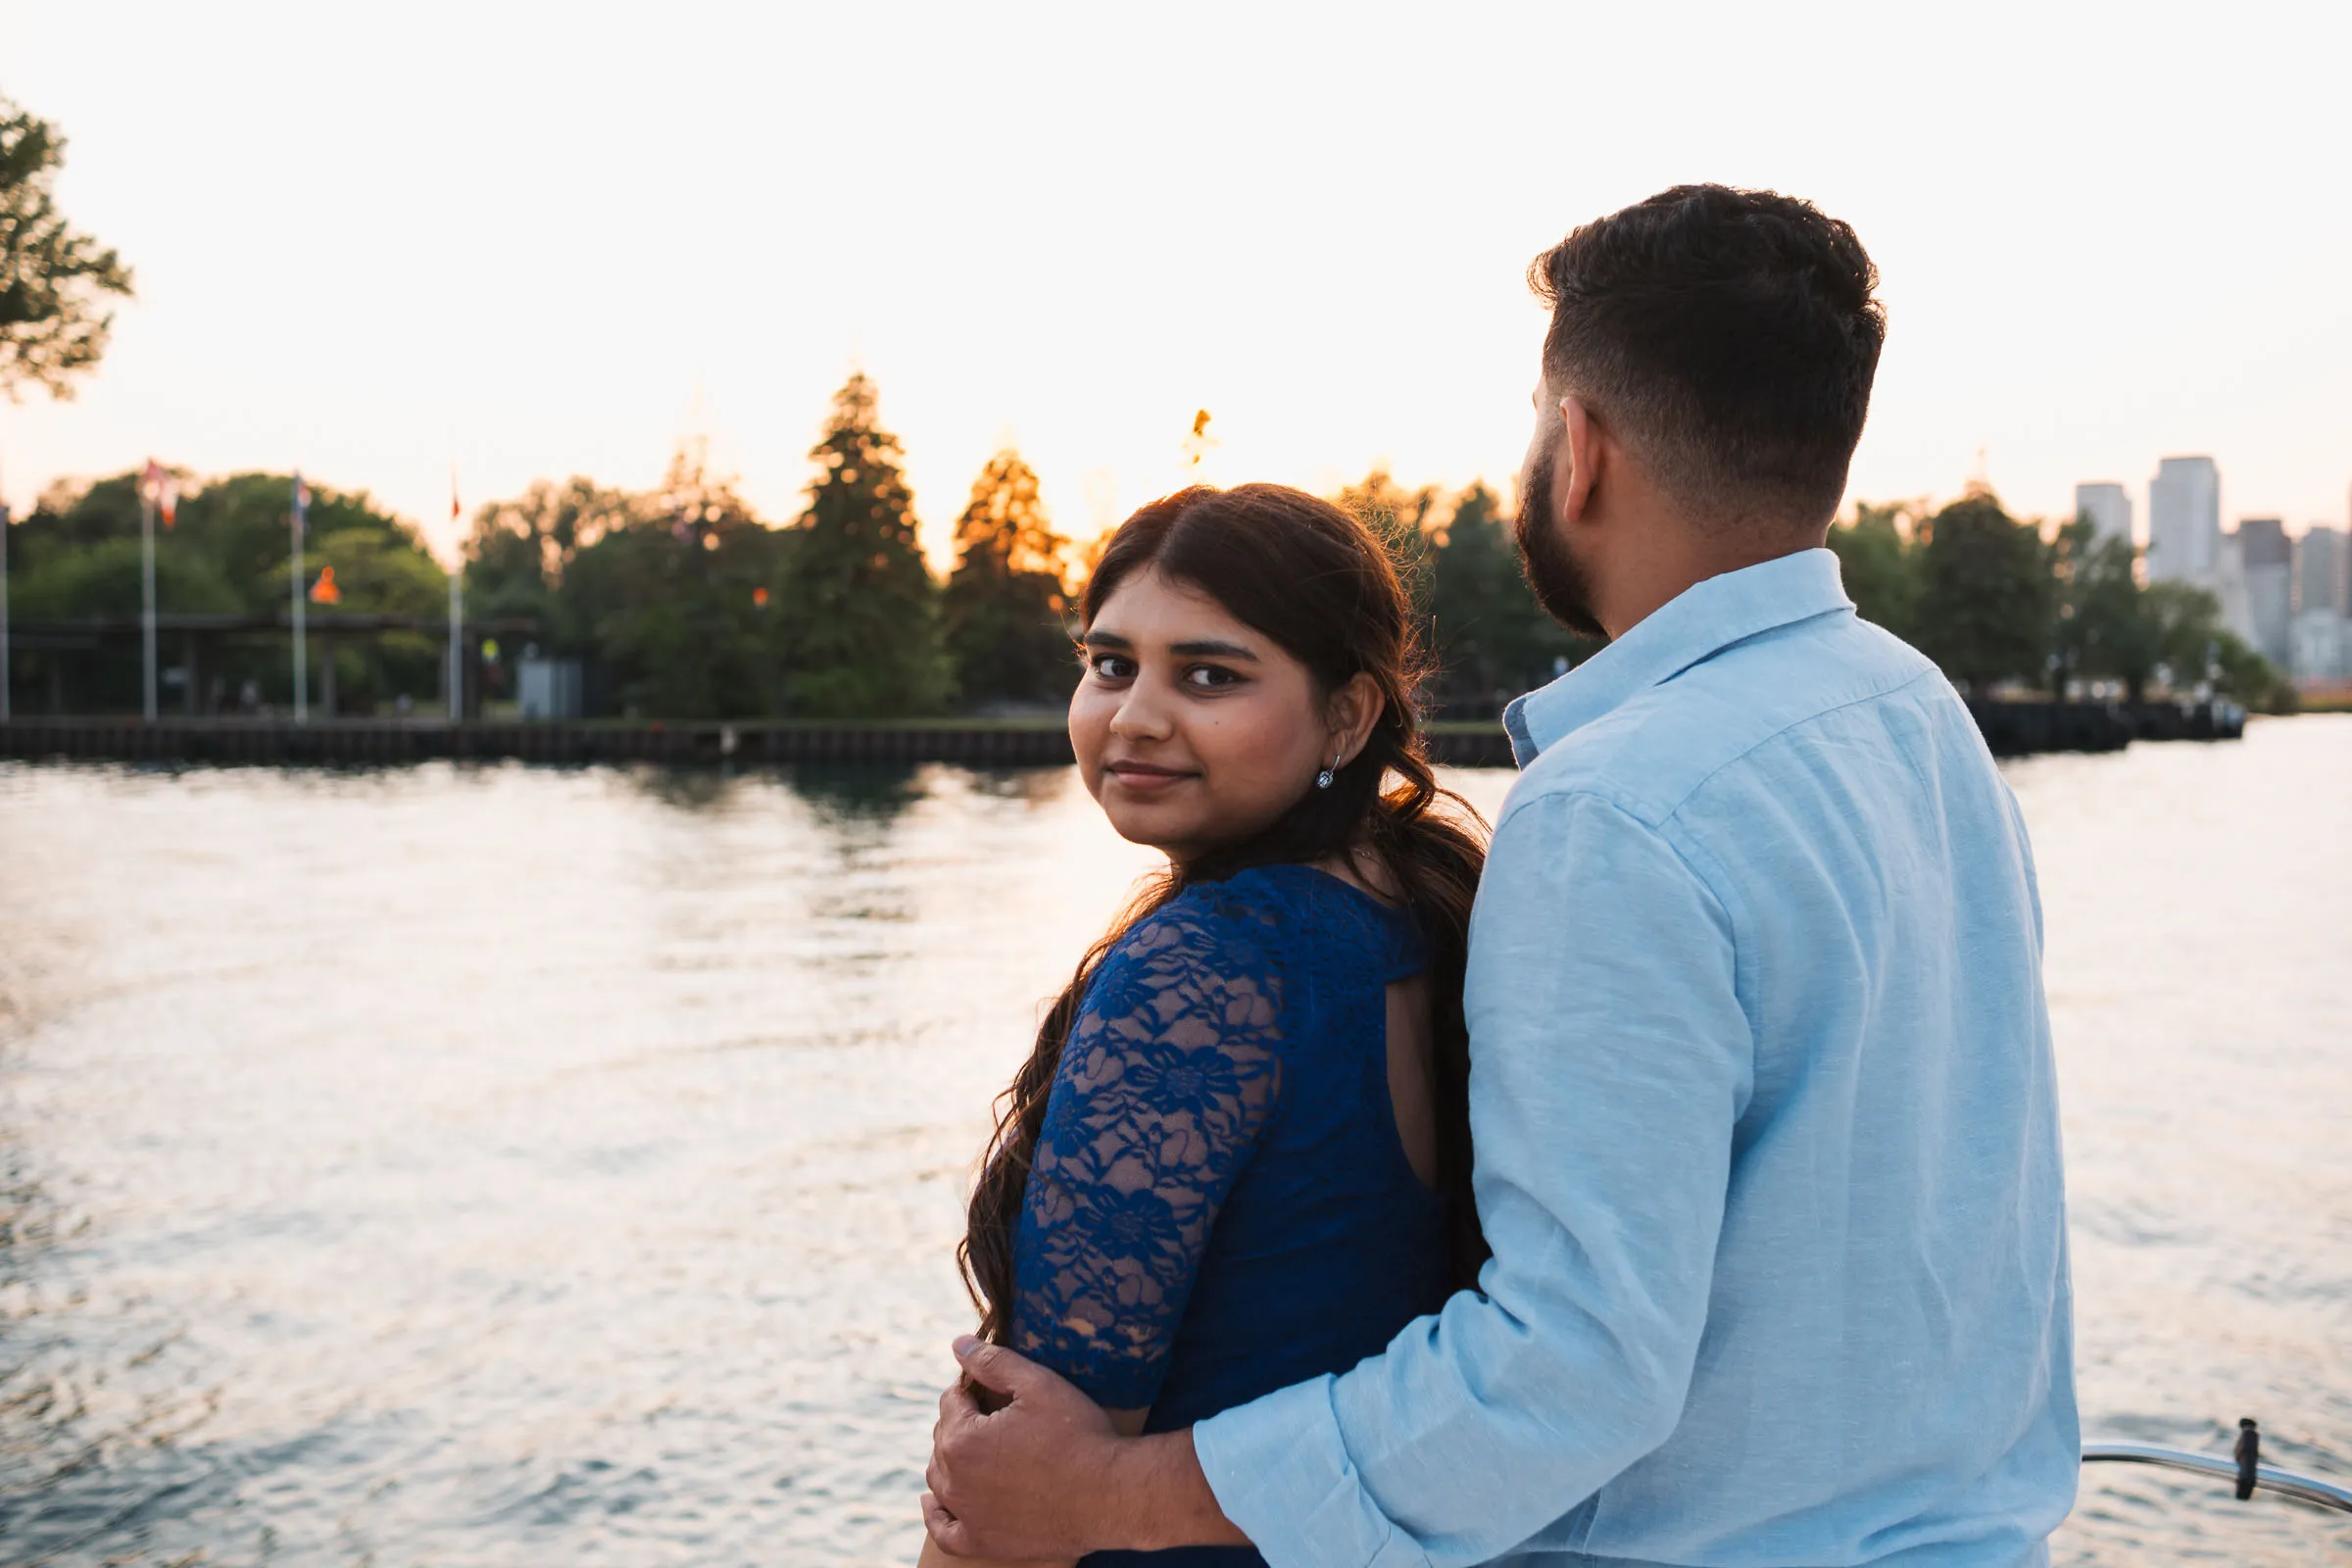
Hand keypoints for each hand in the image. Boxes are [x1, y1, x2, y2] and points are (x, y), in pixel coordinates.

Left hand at [923, 1337, 1119, 1558]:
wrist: (1110, 1495)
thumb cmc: (1078, 1436)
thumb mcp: (1038, 1385)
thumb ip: (993, 1362)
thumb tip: (958, 1344)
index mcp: (961, 1439)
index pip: (951, 1401)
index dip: (974, 1389)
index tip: (999, 1390)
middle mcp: (954, 1480)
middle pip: (943, 1438)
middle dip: (964, 1422)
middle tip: (1001, 1418)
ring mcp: (967, 1515)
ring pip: (940, 1478)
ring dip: (952, 1459)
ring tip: (981, 1448)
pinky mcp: (983, 1541)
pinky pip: (944, 1531)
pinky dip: (936, 1515)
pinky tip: (934, 1502)